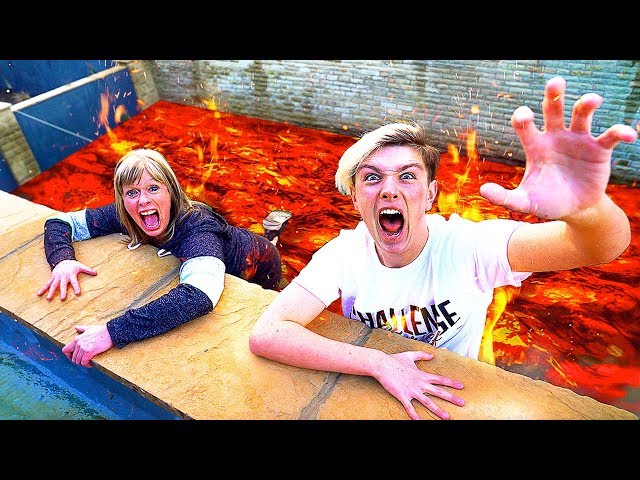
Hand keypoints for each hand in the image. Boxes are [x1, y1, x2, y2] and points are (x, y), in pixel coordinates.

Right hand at [36, 259, 96, 300]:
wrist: (62, 259)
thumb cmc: (73, 265)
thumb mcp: (81, 266)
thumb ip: (88, 270)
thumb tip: (96, 273)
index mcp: (71, 274)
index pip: (74, 282)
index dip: (76, 287)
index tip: (77, 293)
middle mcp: (63, 277)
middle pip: (63, 285)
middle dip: (63, 291)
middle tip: (63, 298)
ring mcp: (57, 278)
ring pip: (53, 285)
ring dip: (51, 292)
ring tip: (48, 299)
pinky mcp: (52, 278)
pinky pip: (47, 284)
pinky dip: (42, 289)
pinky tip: (38, 294)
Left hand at [62, 324, 113, 367]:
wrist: (110, 333)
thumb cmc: (101, 330)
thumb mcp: (89, 328)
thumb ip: (81, 329)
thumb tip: (76, 327)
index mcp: (77, 339)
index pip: (65, 350)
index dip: (68, 356)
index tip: (74, 358)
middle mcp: (78, 343)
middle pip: (73, 358)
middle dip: (78, 361)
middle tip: (84, 361)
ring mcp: (83, 348)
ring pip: (78, 361)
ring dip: (83, 364)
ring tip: (88, 363)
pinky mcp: (89, 352)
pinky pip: (84, 362)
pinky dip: (87, 364)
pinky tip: (91, 364)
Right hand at [375, 350, 464, 419]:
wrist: (382, 364)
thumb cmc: (394, 359)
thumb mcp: (410, 355)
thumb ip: (422, 355)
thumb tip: (432, 355)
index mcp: (422, 375)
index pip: (440, 379)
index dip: (451, 383)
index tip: (461, 386)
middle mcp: (419, 383)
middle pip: (438, 392)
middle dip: (451, 398)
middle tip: (462, 403)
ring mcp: (411, 390)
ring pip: (428, 402)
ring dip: (438, 410)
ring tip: (447, 417)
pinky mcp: (402, 395)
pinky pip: (410, 408)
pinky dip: (414, 415)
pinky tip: (420, 421)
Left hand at [480, 76, 637, 219]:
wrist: (575, 209)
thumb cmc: (546, 201)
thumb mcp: (524, 201)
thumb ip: (504, 197)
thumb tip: (482, 190)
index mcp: (536, 146)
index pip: (525, 125)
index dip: (523, 117)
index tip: (525, 116)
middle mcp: (556, 137)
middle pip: (553, 108)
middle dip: (554, 94)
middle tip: (555, 82)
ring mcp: (578, 140)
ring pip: (581, 114)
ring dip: (587, 104)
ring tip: (593, 100)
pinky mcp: (599, 150)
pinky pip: (610, 135)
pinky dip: (620, 132)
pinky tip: (628, 135)